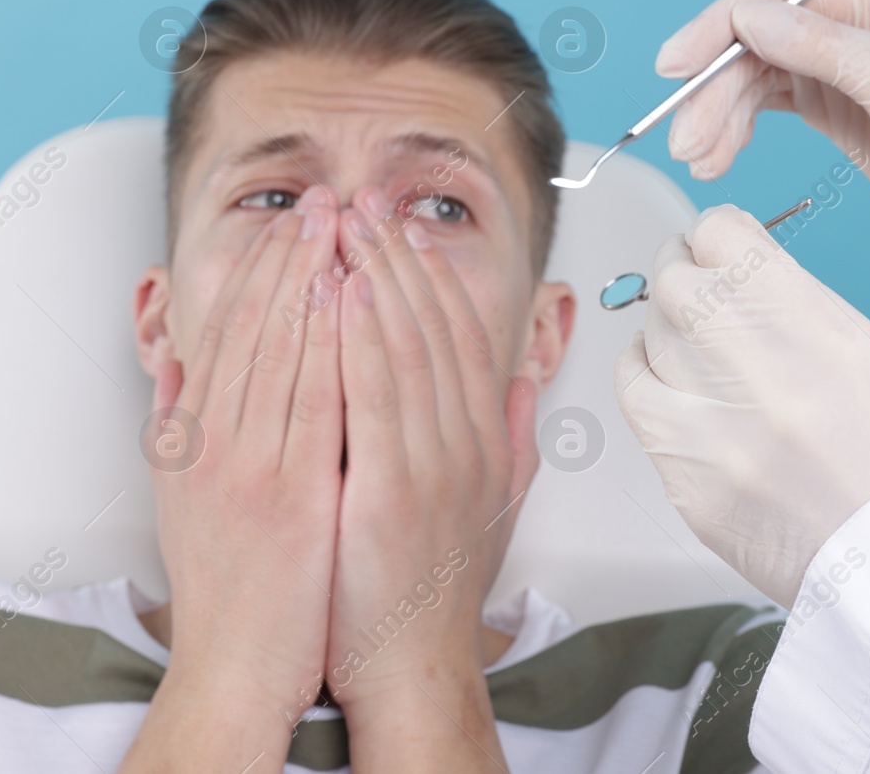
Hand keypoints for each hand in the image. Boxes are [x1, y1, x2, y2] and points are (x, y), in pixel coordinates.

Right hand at [123, 186, 342, 772]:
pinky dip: (327, 345)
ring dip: (310, 278)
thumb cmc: (221, 585)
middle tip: (320, 198)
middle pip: (252, 326)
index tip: (287, 222)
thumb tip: (175, 362)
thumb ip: (176, 423)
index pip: (225, 332)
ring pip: (280, 349)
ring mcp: (250, 464)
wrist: (231, 667)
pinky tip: (346, 299)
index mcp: (191, 437)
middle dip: (288, 253)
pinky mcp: (290, 495)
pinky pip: (312, 403)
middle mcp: (214, 440)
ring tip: (338, 224)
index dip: (258, 268)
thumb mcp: (178, 495)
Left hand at [325, 186, 537, 770]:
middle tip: (367, 202)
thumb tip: (524, 384)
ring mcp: (433, 465)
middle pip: (434, 325)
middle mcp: (465, 444)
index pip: (460, 334)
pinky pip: (377, 396)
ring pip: (407, 346)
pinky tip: (344, 290)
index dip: (433, 272)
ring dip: (377, 274)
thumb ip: (510, 440)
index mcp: (480, 442)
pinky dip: (362, 337)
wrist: (412, 666)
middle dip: (398, 254)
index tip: (404, 228)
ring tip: (349, 223)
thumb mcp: (490, 507)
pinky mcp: (393, 490)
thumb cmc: (431, 591)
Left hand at [614, 205, 869, 607]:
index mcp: (808, 322)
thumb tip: (721, 245)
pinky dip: (640, 372)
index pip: (719, 234)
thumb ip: (782, 289)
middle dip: (681, 274)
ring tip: (700, 352)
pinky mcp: (679, 465)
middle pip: (674, 278)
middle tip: (698, 292)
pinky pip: (630, 390)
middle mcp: (755, 363)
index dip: (712, 235)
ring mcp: (711, 418)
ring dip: (667, 330)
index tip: (714, 248)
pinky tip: (663, 375)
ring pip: (650, 331)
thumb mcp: (851, 341)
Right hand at [657, 0, 869, 296]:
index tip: (675, 67)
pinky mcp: (829, 101)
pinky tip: (719, 155)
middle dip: (714, 90)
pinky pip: (764, 103)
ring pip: (753, 75)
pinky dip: (735, 128)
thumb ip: (821, 47)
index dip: (719, 27)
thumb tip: (747, 18)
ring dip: (718, 116)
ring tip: (701, 161)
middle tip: (684, 139)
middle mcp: (855, 19)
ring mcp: (839, 61)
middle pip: (756, 40)